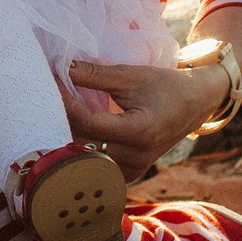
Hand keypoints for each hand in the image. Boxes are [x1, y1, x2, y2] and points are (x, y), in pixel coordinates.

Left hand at [61, 62, 225, 180]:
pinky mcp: (130, 172)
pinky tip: (74, 130)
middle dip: (61, 119)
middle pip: (83, 143)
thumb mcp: (131, 75)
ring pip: (86, 158)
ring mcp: (133, 169)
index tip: (50, 86)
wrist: (196, 103)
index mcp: (139, 132)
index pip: (88, 124)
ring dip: (69, 135)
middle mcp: (136, 157)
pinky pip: (97, 165)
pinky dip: (83, 148)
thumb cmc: (165, 86)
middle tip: (45, 98)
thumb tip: (61, 67)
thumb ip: (94, 74)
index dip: (65, 105)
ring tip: (56, 112)